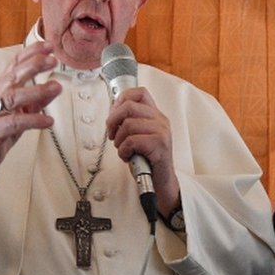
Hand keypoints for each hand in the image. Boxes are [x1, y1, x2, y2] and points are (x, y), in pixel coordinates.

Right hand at [0, 42, 61, 177]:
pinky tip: (47, 120)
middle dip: (34, 65)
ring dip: (37, 90)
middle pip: (14, 75)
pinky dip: (33, 120)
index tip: (49, 46)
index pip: (15, 64)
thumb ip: (37, 99)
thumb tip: (55, 87)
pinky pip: (14, 123)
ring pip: (14, 96)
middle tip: (52, 60)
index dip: (31, 53)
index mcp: (3, 87)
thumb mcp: (21, 110)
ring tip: (56, 87)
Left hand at [105, 87, 180, 214]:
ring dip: (119, 140)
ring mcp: (162, 131)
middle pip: (128, 106)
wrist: (161, 182)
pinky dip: (124, 151)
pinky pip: (131, 141)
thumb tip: (112, 112)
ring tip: (123, 149)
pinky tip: (128, 157)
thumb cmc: (146, 160)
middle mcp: (161, 120)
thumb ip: (129, 122)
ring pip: (128, 124)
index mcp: (155, 115)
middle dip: (112, 121)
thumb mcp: (137, 136)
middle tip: (112, 135)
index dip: (121, 99)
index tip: (114, 115)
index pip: (139, 93)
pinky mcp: (160, 144)